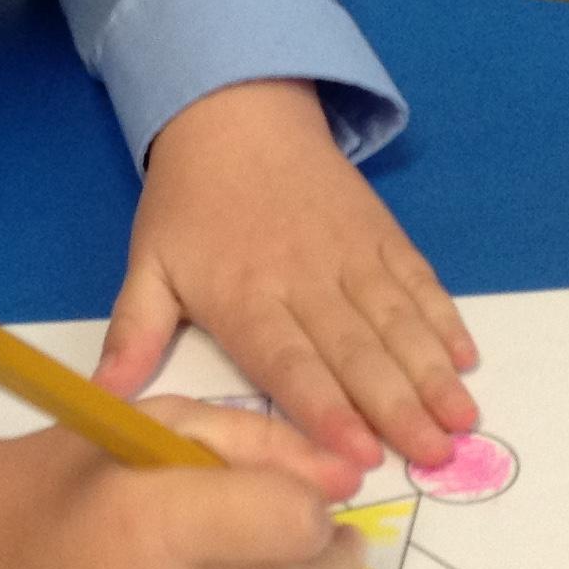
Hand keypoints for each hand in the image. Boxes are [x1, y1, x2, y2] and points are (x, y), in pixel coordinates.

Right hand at [0, 397, 364, 568]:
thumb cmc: (65, 477)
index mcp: (149, 521)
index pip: (292, 526)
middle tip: (319, 535)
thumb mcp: (155, 423)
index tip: (301, 494)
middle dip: (328, 562)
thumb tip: (347, 482)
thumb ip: (257, 444)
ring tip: (248, 560)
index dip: (312, 506)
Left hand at [97, 79, 479, 468]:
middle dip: (398, 405)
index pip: (289, 362)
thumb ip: (133, 334)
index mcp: (245, 295)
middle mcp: (304, 278)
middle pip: (356, 350)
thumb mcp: (147, 264)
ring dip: (432, 372)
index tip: (359, 454)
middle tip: (436, 455)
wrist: (237, 113)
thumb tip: (102, 400)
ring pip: (397, 320)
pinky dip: (445, 318)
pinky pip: (418, 280)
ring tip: (463, 420)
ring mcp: (350, 254)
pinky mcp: (381, 233)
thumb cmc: (190, 203)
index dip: (326, 409)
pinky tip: (466, 356)